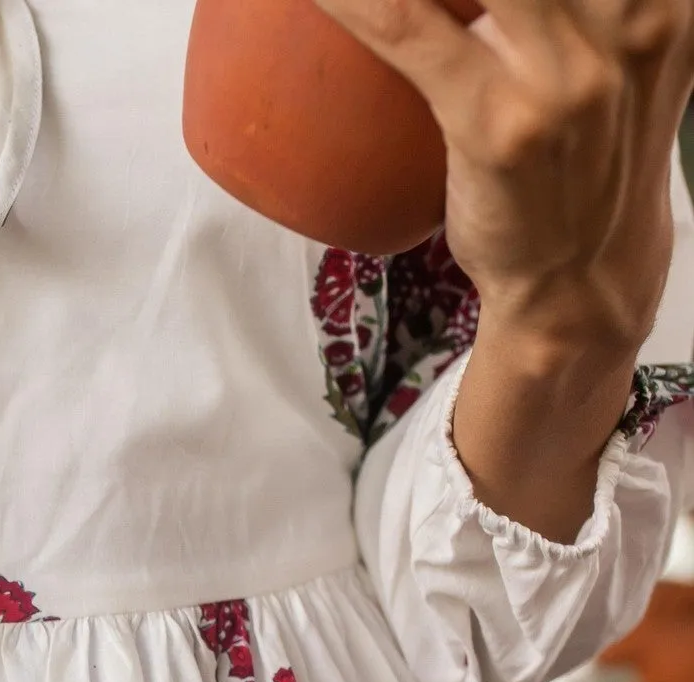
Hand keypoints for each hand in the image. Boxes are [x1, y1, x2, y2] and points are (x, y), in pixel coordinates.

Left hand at [314, 0, 693, 539]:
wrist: (581, 315)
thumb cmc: (580, 199)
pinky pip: (416, 32)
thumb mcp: (615, 78)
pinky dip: (354, 7)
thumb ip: (585, 19)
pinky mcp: (505, 127)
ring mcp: (574, 77)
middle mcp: (636, 22)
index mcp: (664, 6)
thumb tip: (488, 17)